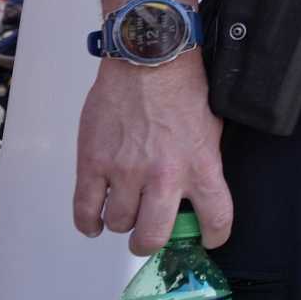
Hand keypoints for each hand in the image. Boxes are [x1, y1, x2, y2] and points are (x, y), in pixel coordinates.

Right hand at [72, 53, 232, 255]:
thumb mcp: (209, 129)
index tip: (208, 238)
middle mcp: (163, 176)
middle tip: (148, 233)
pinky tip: (95, 220)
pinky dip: (89, 221)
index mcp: (200, 166)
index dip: (214, 236)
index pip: (216, 219)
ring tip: (124, 208)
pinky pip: (85, 210)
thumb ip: (202, 165)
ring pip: (119, 222)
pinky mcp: (93, 162)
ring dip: (122, 220)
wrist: (148, 58)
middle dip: (149, 240)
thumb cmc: (181, 87)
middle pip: (152, 236)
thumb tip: (195, 194)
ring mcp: (125, 171)